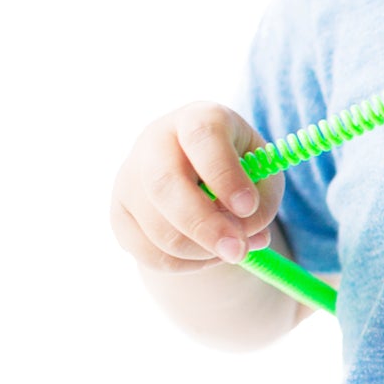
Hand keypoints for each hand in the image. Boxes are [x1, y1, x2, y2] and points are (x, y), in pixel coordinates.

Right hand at [110, 101, 282, 272]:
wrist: (199, 176)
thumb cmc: (240, 169)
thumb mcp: (264, 174)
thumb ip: (263, 202)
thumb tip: (246, 238)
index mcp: (198, 118)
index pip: (203, 137)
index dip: (225, 174)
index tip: (248, 207)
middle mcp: (155, 141)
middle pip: (165, 184)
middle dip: (205, 225)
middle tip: (238, 251)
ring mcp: (130, 177)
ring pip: (157, 227)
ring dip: (201, 251)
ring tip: (232, 250)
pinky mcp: (119, 214)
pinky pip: (147, 252)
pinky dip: (184, 265)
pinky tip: (207, 255)